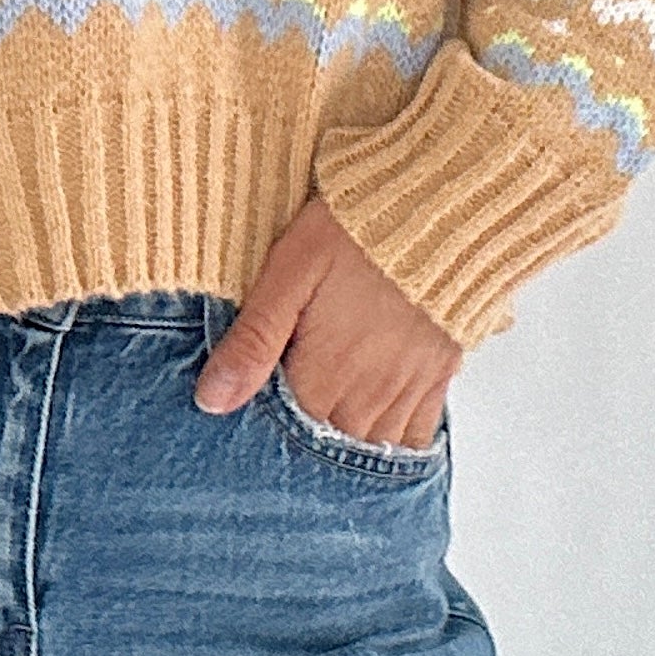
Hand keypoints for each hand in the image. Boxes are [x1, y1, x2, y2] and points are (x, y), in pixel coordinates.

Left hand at [195, 193, 462, 450]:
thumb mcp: (290, 273)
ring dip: (348, 444)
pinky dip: (397, 442)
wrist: (442, 208)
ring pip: (372, 446)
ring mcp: (408, 388)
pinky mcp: (439, 374)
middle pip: (330, 446)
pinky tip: (378, 430)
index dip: (268, 436)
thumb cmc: (357, 230)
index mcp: (324, 374)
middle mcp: (368, 394)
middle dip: (308, 444)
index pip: (288, 436)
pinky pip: (419, 434)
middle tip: (289, 423)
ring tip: (327, 430)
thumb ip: (253, 340)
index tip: (253, 426)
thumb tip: (212, 399)